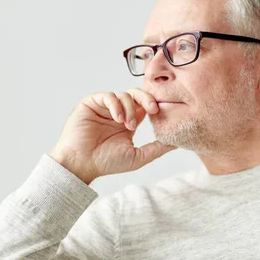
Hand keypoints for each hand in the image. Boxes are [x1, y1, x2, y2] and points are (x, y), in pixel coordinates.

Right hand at [49, 90, 175, 183]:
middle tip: (153, 110)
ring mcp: (104, 107)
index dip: (154, 106)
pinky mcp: (91, 103)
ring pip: (124, 95)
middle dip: (147, 99)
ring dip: (130, 109)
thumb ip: (157, 148)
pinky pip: (107, 95)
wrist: (81, 164)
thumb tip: (178, 142)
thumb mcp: (138, 156)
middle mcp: (118, 112)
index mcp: (129, 121)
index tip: (160, 114)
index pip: (145, 106)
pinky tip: (118, 119)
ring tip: (127, 125)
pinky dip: (116, 104)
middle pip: (137, 94)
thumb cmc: (106, 163)